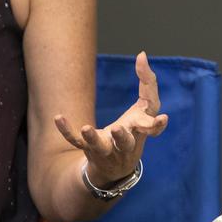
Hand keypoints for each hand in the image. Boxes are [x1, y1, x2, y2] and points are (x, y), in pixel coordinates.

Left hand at [54, 51, 168, 187]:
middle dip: (123, 137)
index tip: (163, 119)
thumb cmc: (134, 130)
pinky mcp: (89, 149)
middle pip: (126, 142)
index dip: (157, 124)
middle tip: (119, 128)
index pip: (151, 127)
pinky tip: (58, 118)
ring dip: (94, 139)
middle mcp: (125, 143)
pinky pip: (76, 141)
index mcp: (141, 132)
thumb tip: (141, 54)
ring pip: (100, 145)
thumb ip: (147, 82)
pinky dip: (67, 131)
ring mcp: (106, 148)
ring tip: (87, 128)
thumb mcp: (144, 109)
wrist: (115, 167)